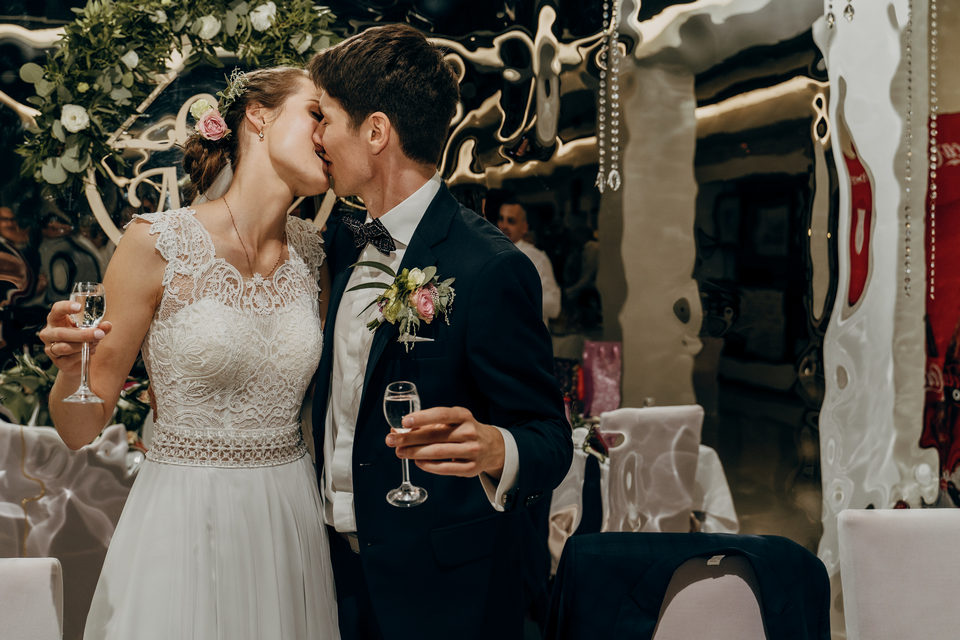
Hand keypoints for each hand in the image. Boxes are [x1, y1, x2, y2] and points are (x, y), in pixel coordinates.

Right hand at [37, 300, 112, 375]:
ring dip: (83, 345)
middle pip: (61, 333)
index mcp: (56, 319)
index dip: (66, 307)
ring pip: (65, 347)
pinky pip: (69, 358)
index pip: (57, 309)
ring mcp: (50, 347)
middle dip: (83, 334)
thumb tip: (107, 325)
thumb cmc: (81, 339)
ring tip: (95, 343)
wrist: (77, 361)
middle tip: (100, 334)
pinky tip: (89, 351)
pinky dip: (82, 355)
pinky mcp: (56, 361)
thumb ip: (100, 327)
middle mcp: (48, 332)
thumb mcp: (91, 330)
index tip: (79, 307)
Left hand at [386, 406, 505, 478]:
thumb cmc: (464, 431)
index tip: (404, 422)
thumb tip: (398, 430)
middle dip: (410, 439)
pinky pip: (445, 468)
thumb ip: (429, 425)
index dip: (422, 418)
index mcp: (463, 416)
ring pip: (438, 452)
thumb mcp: (453, 422)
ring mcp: (472, 451)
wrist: (492, 446)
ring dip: (415, 453)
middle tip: (391, 440)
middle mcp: (470, 432)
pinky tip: (417, 462)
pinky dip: (428, 465)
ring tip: (400, 452)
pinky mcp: (471, 468)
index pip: (442, 414)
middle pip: (435, 436)